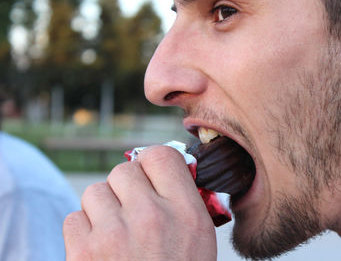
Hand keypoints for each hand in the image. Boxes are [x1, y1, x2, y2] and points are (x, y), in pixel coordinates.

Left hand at [63, 146, 216, 260]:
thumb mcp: (199, 238)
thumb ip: (184, 200)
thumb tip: (168, 169)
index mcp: (185, 212)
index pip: (160, 155)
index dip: (153, 162)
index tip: (150, 174)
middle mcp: (150, 217)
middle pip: (123, 170)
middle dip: (126, 186)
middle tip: (132, 207)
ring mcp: (114, 234)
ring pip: (95, 191)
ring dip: (103, 208)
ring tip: (116, 232)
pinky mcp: (83, 253)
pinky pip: (74, 217)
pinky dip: (84, 229)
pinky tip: (100, 248)